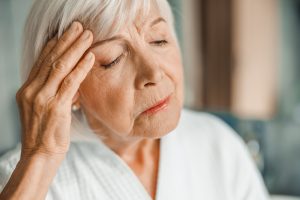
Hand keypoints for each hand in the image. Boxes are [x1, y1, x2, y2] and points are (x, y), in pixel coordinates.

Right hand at [16, 22, 93, 159]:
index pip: (42, 61)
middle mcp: (32, 90)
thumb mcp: (46, 109)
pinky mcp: (56, 107)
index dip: (55, 44)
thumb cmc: (46, 133)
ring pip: (60, 67)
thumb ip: (56, 93)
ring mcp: (43, 98)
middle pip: (51, 59)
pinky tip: (89, 57)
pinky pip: (70, 83)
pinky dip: (81, 68)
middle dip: (67, 40)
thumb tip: (73, 81)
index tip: (66, 33)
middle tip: (79, 27)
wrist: (41, 155)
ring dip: (76, 49)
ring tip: (88, 36)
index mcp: (28, 90)